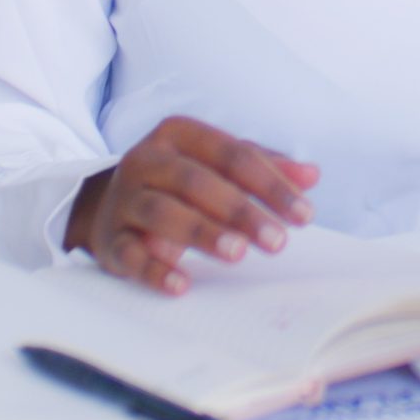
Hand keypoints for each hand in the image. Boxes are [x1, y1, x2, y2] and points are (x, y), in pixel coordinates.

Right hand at [65, 117, 318, 294]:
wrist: (107, 208)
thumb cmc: (178, 183)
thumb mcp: (217, 165)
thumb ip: (264, 166)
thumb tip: (311, 175)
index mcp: (179, 135)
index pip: (233, 154)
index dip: (271, 184)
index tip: (304, 215)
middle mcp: (147, 160)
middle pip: (196, 182)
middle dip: (241, 211)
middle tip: (277, 241)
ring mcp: (125, 199)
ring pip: (162, 212)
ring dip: (202, 233)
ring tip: (238, 254)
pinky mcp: (110, 239)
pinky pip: (130, 254)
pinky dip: (154, 270)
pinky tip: (182, 285)